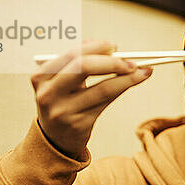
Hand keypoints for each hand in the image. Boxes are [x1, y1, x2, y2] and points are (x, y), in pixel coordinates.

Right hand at [30, 40, 152, 157]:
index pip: (72, 56)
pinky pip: (107, 102)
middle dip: (112, 62)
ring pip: (102, 89)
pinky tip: (134, 81)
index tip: (114, 46)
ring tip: (143, 71)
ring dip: (127, 78)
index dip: (96, 48)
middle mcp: (49, 94)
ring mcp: (64, 111)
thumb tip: (109, 47)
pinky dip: (123, 89)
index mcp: (41, 77)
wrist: (55, 138)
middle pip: (84, 68)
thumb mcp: (62, 80)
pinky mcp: (80, 124)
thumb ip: (79, 62)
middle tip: (132, 61)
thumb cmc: (62, 101)